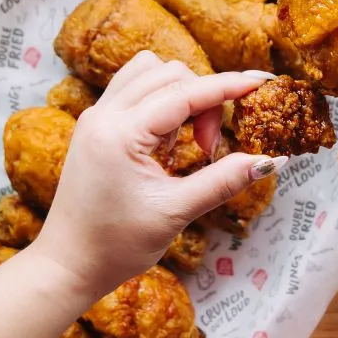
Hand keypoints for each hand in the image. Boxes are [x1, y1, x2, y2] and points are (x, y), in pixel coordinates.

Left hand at [33, 53, 281, 295]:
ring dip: (180, 94)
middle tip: (210, 150)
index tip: (261, 82)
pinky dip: (162, 102)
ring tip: (188, 142)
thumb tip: (269, 160)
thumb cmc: (115, 245)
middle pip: (168, 73)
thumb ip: (223, 181)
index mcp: (119, 134)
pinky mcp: (96, 126)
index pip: (184, 92)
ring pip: (149, 73)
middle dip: (202, 100)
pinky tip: (169, 142)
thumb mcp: (175, 213)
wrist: (68, 265)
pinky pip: (135, 90)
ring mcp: (96, 117)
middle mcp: (103, 115)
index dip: (227, 85)